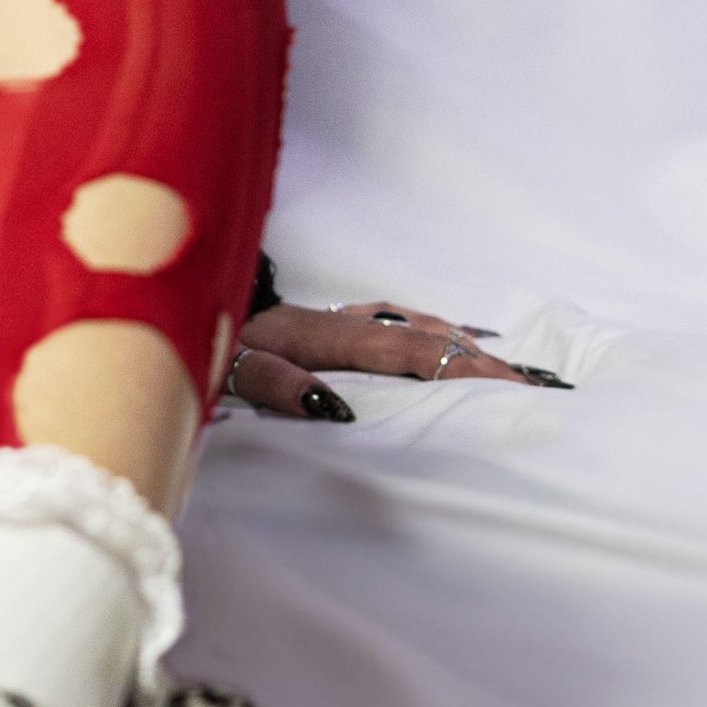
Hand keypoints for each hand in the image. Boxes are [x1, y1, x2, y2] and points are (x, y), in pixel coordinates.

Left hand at [221, 298, 573, 423]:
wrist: (169, 298)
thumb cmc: (198, 343)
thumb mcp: (226, 370)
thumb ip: (275, 385)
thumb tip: (332, 408)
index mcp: (319, 334)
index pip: (404, 351)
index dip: (457, 368)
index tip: (508, 387)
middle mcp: (336, 320)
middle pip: (422, 334)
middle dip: (480, 360)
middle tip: (536, 387)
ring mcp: (335, 317)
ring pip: (413, 323)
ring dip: (461, 344)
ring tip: (511, 371)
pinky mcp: (327, 323)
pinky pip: (396, 323)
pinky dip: (432, 333)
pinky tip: (450, 342)